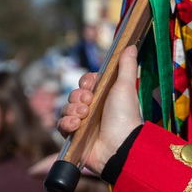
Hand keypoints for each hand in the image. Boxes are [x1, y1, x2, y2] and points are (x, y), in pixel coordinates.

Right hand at [57, 44, 142, 172]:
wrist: (120, 145)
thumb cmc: (125, 116)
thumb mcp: (125, 87)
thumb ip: (126, 66)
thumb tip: (131, 45)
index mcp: (105, 97)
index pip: (86, 83)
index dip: (86, 83)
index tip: (92, 85)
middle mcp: (94, 110)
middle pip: (74, 94)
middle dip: (79, 96)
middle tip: (89, 103)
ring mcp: (84, 124)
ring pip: (66, 109)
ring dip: (72, 110)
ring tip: (84, 115)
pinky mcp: (75, 138)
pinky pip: (61, 125)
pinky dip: (66, 124)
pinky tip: (76, 126)